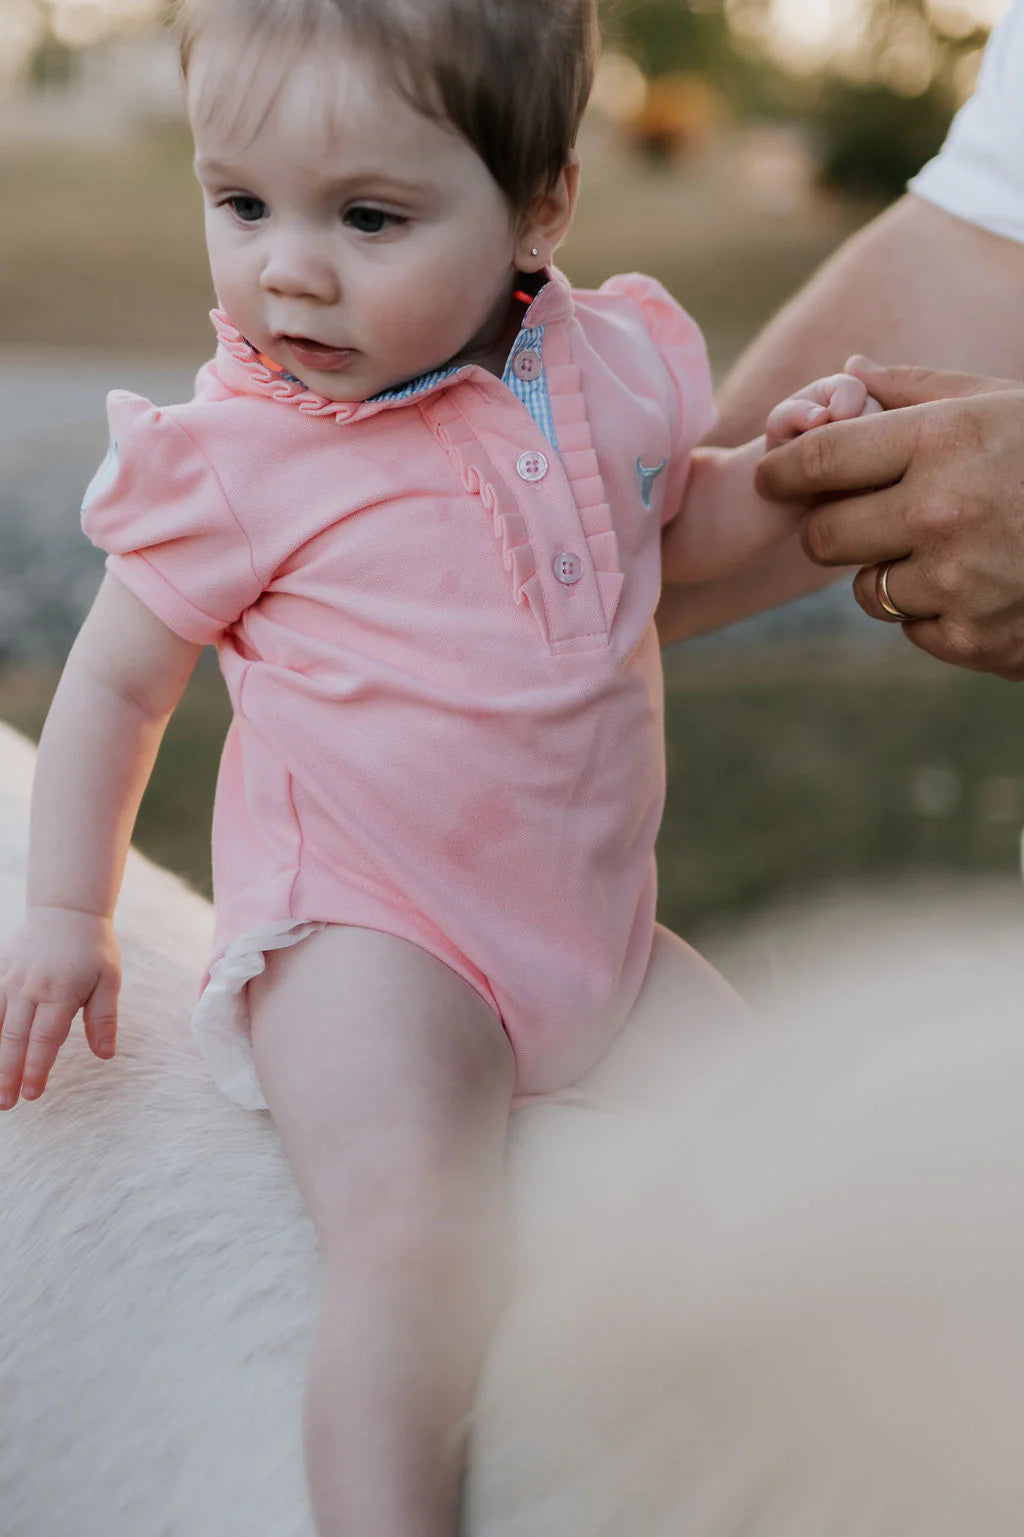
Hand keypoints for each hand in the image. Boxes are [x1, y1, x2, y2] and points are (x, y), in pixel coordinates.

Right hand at [0, 907, 120, 1108]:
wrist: (66, 910)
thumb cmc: (93, 948)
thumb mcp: (108, 980)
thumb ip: (104, 1018)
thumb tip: (106, 1055)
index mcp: (60, 993)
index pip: (45, 1040)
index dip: (38, 1069)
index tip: (33, 1094)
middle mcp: (30, 989)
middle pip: (15, 1039)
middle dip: (8, 1074)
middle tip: (7, 1104)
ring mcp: (10, 980)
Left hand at [756, 357, 1023, 678]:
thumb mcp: (1001, 400)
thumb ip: (916, 389)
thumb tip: (846, 373)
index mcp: (943, 441)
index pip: (819, 459)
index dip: (784, 470)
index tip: (775, 475)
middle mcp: (941, 513)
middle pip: (822, 537)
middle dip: (832, 526)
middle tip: (860, 515)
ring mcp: (957, 583)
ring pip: (866, 590)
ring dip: (889, 571)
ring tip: (949, 546)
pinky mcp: (975, 638)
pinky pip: (913, 628)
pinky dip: (934, 611)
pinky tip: (981, 582)